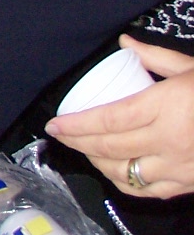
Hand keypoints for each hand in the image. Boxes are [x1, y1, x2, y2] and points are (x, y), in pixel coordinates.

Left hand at [46, 36, 193, 198]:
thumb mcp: (192, 67)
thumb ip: (156, 56)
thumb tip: (124, 42)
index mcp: (165, 108)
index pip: (107, 122)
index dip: (76, 126)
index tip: (54, 125)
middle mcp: (168, 142)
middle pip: (110, 148)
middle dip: (78, 143)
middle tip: (61, 136)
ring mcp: (181, 168)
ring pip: (126, 174)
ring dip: (98, 163)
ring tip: (86, 149)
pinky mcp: (192, 184)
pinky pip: (150, 191)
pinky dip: (126, 183)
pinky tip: (117, 171)